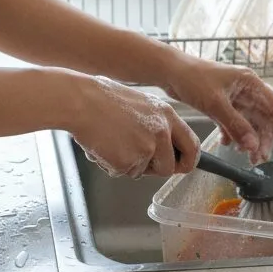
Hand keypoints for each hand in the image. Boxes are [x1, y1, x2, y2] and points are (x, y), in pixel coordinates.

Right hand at [70, 76, 200, 179]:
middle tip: (138, 159)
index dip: (188, 160)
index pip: (192, 145)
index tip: (182, 166)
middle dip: (155, 168)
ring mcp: (146, 148)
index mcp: (167, 115)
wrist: (81, 101)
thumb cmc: (104, 99)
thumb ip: (157, 125)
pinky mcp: (128, 161)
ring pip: (142, 171)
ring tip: (114, 141)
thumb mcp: (142, 104)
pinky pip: (124, 172)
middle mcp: (161, 132)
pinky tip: (104, 146)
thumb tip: (164, 148)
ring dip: (130, 164)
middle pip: (169, 167)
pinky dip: (113, 165)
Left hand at [160, 53, 272, 165]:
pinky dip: (233, 134)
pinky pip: (234, 123)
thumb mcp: (216, 104)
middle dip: (262, 139)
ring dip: (248, 139)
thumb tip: (253, 146)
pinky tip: (227, 143)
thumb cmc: (194, 78)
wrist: (170, 72)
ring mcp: (234, 97)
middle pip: (262, 118)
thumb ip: (237, 125)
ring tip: (245, 156)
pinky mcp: (222, 104)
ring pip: (248, 123)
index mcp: (250, 82)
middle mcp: (245, 89)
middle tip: (258, 158)